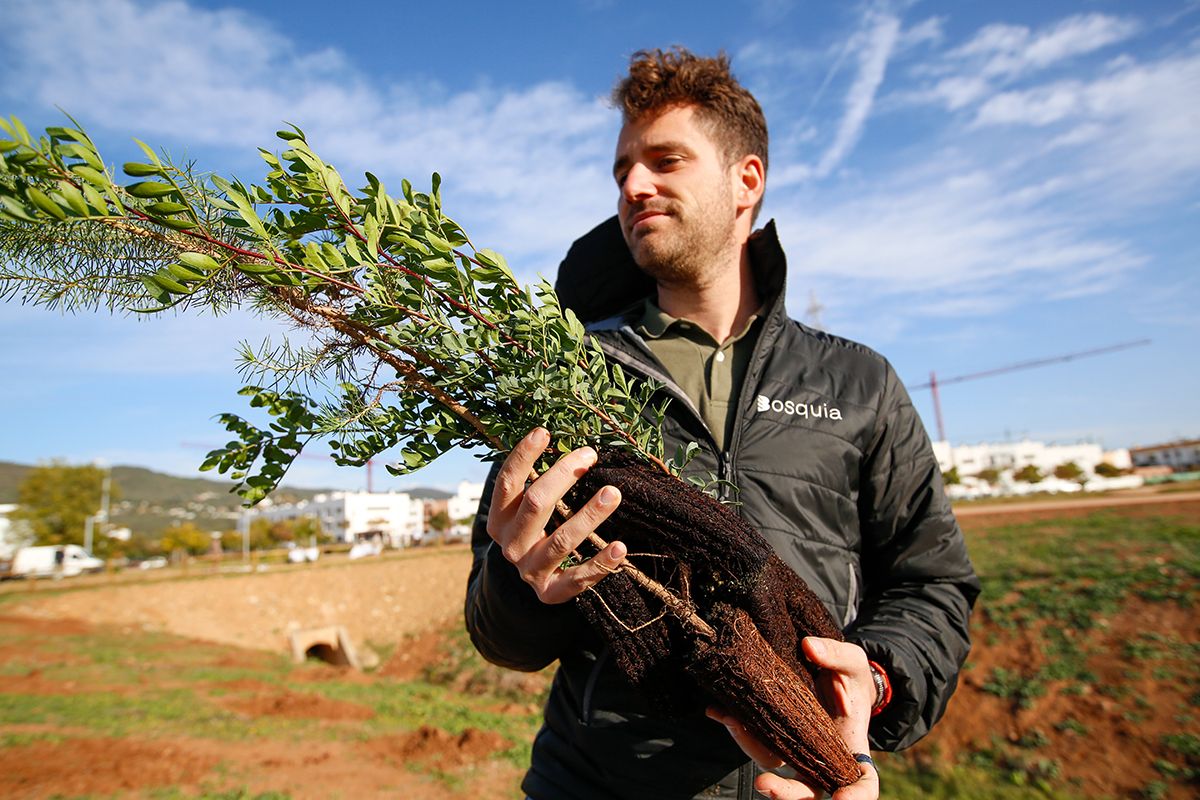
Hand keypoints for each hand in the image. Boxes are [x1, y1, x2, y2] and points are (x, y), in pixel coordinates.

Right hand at [487, 427, 624, 603]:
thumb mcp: (524, 511)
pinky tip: (620, 548)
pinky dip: (600, 563)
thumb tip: (568, 446)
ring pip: (560, 540)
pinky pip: (577, 578)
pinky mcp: (550, 593)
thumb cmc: (534, 533)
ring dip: (589, 515)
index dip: (523, 456)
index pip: (507, 484)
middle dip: (563, 476)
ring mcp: (529, 570)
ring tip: (612, 493)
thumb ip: (538, 484)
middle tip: (590, 455)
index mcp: (499, 520)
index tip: (543, 431)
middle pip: (535, 505)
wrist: (529, 584)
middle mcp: (510, 545)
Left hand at [705, 637, 878, 799]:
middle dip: (786, 792)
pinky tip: (719, 711)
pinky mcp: (774, 737)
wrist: (830, 676)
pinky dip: (737, 728)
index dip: (855, 797)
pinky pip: (756, 741)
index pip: (863, 784)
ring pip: (774, 764)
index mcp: (852, 747)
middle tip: (763, 785)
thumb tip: (809, 647)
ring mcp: (796, 750)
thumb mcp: (852, 662)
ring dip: (750, 747)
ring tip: (730, 720)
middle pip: (808, 789)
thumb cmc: (849, 676)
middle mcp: (823, 758)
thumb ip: (836, 655)